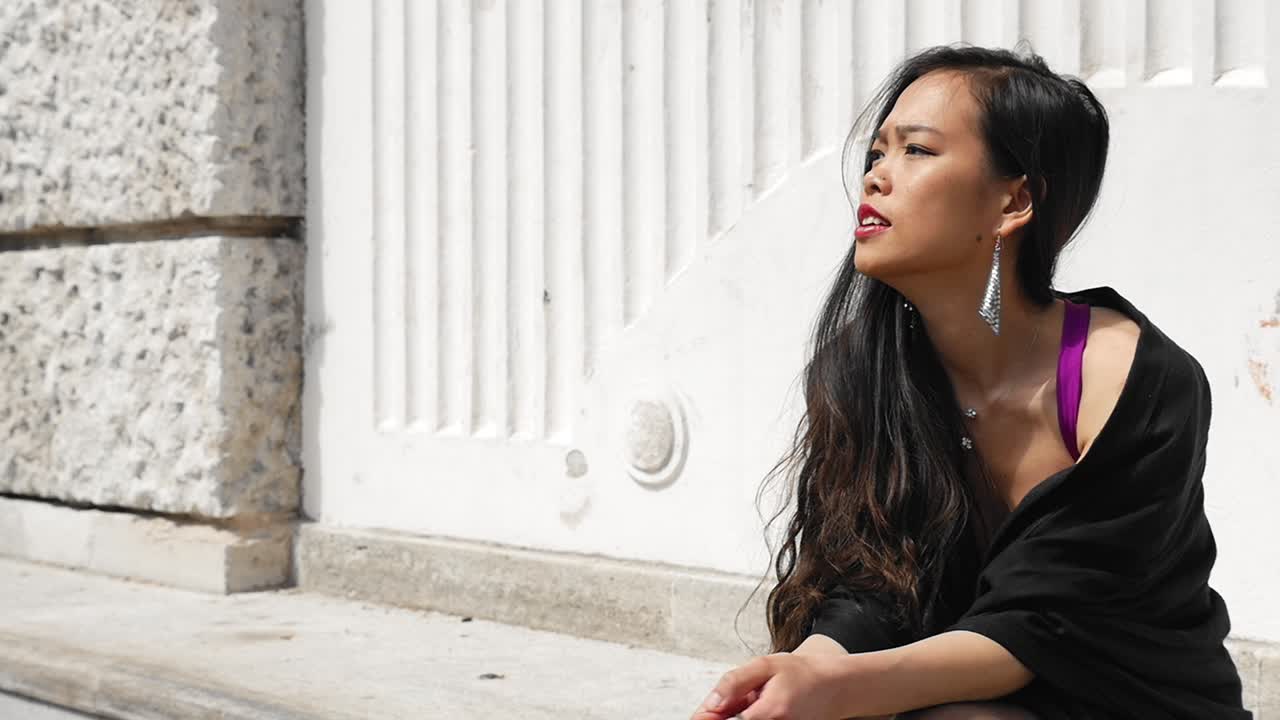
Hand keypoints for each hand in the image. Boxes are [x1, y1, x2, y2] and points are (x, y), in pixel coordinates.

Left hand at [690, 651, 846, 719]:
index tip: (699, 716)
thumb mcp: (765, 665)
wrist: (832, 686)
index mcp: (768, 713)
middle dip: (719, 716)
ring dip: (735, 715)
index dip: (708, 718)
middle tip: (719, 705)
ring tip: (747, 700)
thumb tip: (712, 702)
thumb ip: (735, 682)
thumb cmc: (801, 674)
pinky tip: (753, 706)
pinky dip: (749, 716)